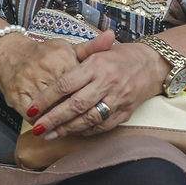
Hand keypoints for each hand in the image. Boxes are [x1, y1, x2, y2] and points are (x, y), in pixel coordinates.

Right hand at [0, 30, 105, 119]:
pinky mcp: (17, 95)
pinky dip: (40, 122)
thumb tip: (112, 36)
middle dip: (76, 113)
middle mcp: (47, 69)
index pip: (81, 81)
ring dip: (58, 121)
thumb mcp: (68, 48)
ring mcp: (30, 83)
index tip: (97, 105)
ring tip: (67, 130)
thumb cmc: (45, 54)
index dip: (89, 96)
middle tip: (85, 123)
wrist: (10, 56)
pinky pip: (31, 114)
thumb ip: (91, 47)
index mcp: (63, 57)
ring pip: (49, 109)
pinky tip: (47, 128)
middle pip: (66, 97)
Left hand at [28, 33, 171, 138]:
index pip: (65, 84)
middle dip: (52, 119)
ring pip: (87, 119)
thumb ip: (79, 55)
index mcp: (98, 65)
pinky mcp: (126, 111)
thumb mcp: (101, 49)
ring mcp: (118, 98)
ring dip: (66, 129)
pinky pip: (102, 126)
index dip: (46, 99)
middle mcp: (108, 82)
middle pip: (74, 105)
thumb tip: (52, 61)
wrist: (154, 64)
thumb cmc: (123, 57)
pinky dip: (85, 131)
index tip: (31, 110)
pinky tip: (72, 132)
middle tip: (36, 128)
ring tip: (49, 135)